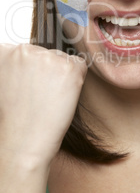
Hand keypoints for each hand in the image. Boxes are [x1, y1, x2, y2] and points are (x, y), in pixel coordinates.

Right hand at [0, 44, 86, 167]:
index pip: (25, 52)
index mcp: (3, 53)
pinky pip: (79, 66)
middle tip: (38, 96)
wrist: (22, 142)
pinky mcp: (68, 67)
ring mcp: (47, 57)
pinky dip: (76, 80)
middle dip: (45, 71)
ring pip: (61, 59)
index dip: (29, 72)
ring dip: (60, 75)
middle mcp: (24, 50)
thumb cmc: (13, 118)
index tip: (27, 89)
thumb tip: (34, 61)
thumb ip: (15, 66)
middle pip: (44, 53)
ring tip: (48, 98)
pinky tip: (62, 96)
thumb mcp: (5, 83)